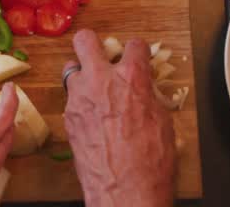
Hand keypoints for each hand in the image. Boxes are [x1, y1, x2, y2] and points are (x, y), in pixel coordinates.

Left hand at [63, 30, 175, 206]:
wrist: (125, 190)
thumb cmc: (150, 161)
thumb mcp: (162, 121)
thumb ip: (147, 96)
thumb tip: (144, 91)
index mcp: (131, 77)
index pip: (134, 44)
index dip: (138, 51)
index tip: (138, 56)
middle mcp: (101, 80)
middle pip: (86, 40)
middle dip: (94, 44)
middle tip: (102, 56)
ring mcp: (79, 97)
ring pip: (70, 68)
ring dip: (82, 75)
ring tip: (93, 89)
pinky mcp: (68, 116)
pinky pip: (70, 98)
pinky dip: (79, 101)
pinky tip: (90, 116)